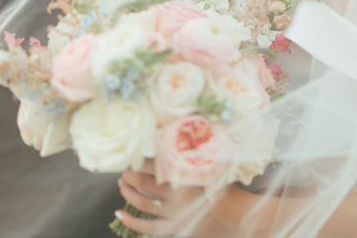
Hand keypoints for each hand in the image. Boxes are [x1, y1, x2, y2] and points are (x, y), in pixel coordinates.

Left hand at [115, 161, 252, 236]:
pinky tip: (120, 213)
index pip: (152, 162)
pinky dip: (131, 221)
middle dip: (129, 174)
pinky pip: (147, 227)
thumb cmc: (226, 186)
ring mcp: (172, 212)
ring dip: (127, 192)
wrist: (237, 215)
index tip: (133, 154)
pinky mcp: (174, 227)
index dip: (138, 158)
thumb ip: (196, 149)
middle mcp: (174, 192)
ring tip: (122, 184)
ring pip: (141, 201)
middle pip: (142, 181)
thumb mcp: (213, 163)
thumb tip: (184, 129)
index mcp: (183, 173)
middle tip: (124, 169)